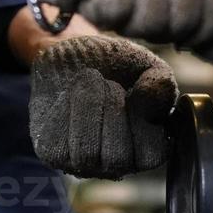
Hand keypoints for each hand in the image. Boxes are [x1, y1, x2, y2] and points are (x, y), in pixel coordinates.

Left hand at [29, 35, 175, 178]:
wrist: (72, 48)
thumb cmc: (115, 62)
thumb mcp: (147, 65)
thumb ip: (161, 84)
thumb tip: (150, 103)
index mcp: (143, 148)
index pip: (150, 157)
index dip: (141, 121)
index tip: (132, 91)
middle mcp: (113, 164)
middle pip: (116, 159)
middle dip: (112, 110)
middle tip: (109, 83)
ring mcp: (80, 161)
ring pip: (85, 154)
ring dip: (87, 107)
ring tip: (88, 81)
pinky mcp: (51, 152)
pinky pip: (57, 146)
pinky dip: (63, 111)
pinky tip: (67, 95)